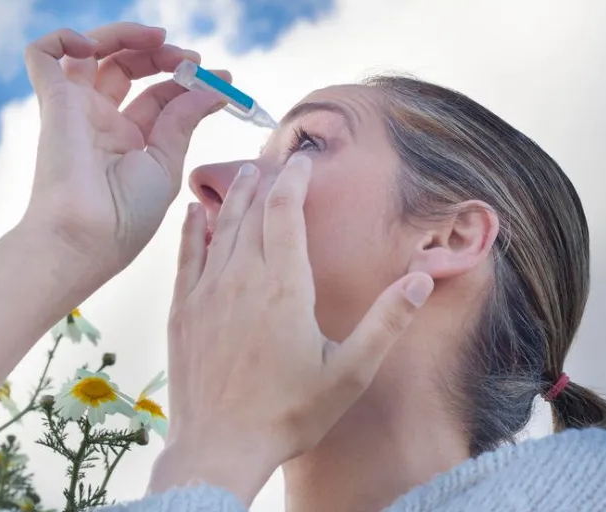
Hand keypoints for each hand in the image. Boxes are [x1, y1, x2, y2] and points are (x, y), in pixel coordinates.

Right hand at [19, 22, 228, 289]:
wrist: (85, 237)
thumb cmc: (125, 217)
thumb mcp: (166, 162)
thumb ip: (184, 119)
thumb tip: (215, 88)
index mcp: (129, 140)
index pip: (158, 94)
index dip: (190, 80)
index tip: (224, 78)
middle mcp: (100, 120)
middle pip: (127, 65)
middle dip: (161, 53)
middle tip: (189, 58)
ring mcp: (75, 108)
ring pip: (89, 50)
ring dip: (124, 33)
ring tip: (157, 39)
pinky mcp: (52, 100)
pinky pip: (42, 53)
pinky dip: (63, 37)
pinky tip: (93, 46)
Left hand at [149, 154, 435, 504]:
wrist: (220, 446)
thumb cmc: (288, 414)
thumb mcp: (349, 372)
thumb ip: (386, 321)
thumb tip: (421, 278)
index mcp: (285, 285)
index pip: (286, 210)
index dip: (294, 178)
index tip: (302, 159)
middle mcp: (242, 277)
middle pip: (252, 210)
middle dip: (266, 179)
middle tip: (275, 159)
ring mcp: (207, 291)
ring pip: (218, 227)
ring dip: (233, 196)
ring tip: (244, 174)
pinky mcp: (184, 310)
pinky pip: (187, 254)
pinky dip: (192, 228)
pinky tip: (194, 213)